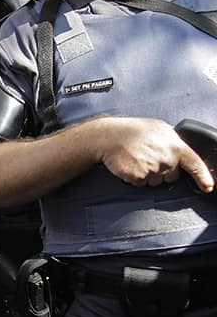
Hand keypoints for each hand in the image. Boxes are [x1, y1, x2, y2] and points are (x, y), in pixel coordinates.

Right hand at [96, 117, 213, 191]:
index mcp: (175, 145)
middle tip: (148, 158)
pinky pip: (140, 184)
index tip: (208, 187)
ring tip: (136, 159)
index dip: (203, 177)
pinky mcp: (138, 177)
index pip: (194, 164)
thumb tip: (179, 153)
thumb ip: (172, 143)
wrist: (109, 136)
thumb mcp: (159, 129)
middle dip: (161, 172)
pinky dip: (134, 177)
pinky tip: (129, 164)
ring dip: (146, 175)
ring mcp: (152, 169)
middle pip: (171, 177)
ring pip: (154, 182)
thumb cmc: (131, 130)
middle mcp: (166, 158)